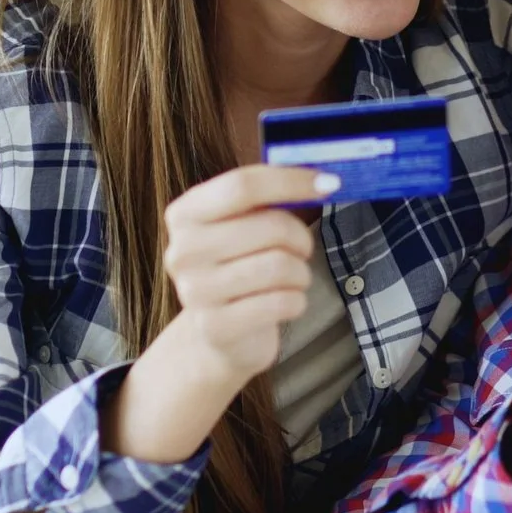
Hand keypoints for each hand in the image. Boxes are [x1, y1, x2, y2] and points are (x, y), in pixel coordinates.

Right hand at [105, 165, 332, 464]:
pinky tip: (288, 302)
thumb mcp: (241, 225)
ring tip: (294, 278)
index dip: (291, 181)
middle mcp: (183, 250)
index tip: (329, 183)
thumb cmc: (239, 267)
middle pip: (269, 226)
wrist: (219, 334)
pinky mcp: (216, 328)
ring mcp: (195, 292)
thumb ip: (268, 198)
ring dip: (301, 273)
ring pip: (280, 266)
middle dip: (301, 237)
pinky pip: (281, 303)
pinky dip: (297, 301)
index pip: (243, 185)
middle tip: (303, 248)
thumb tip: (322, 178)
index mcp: (185, 213)